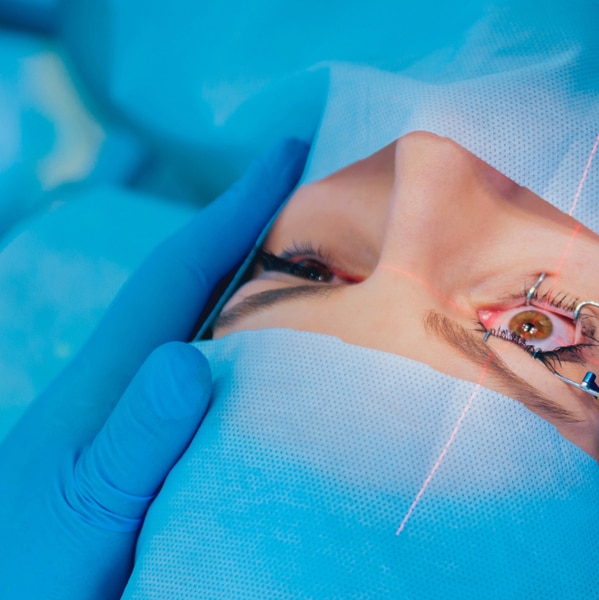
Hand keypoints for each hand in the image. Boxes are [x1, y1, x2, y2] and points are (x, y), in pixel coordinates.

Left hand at [0, 139, 307, 598]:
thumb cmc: (32, 570)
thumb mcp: (87, 508)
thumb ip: (133, 440)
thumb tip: (185, 357)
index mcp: (113, 379)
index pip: (181, 274)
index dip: (235, 209)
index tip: (288, 150)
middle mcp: (131, 385)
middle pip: (201, 289)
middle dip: (258, 236)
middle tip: (328, 199)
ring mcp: (143, 419)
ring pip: (216, 337)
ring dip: (266, 295)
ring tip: (332, 272)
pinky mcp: (158, 455)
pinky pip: (223, 386)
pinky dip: (262, 361)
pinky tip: (294, 375)